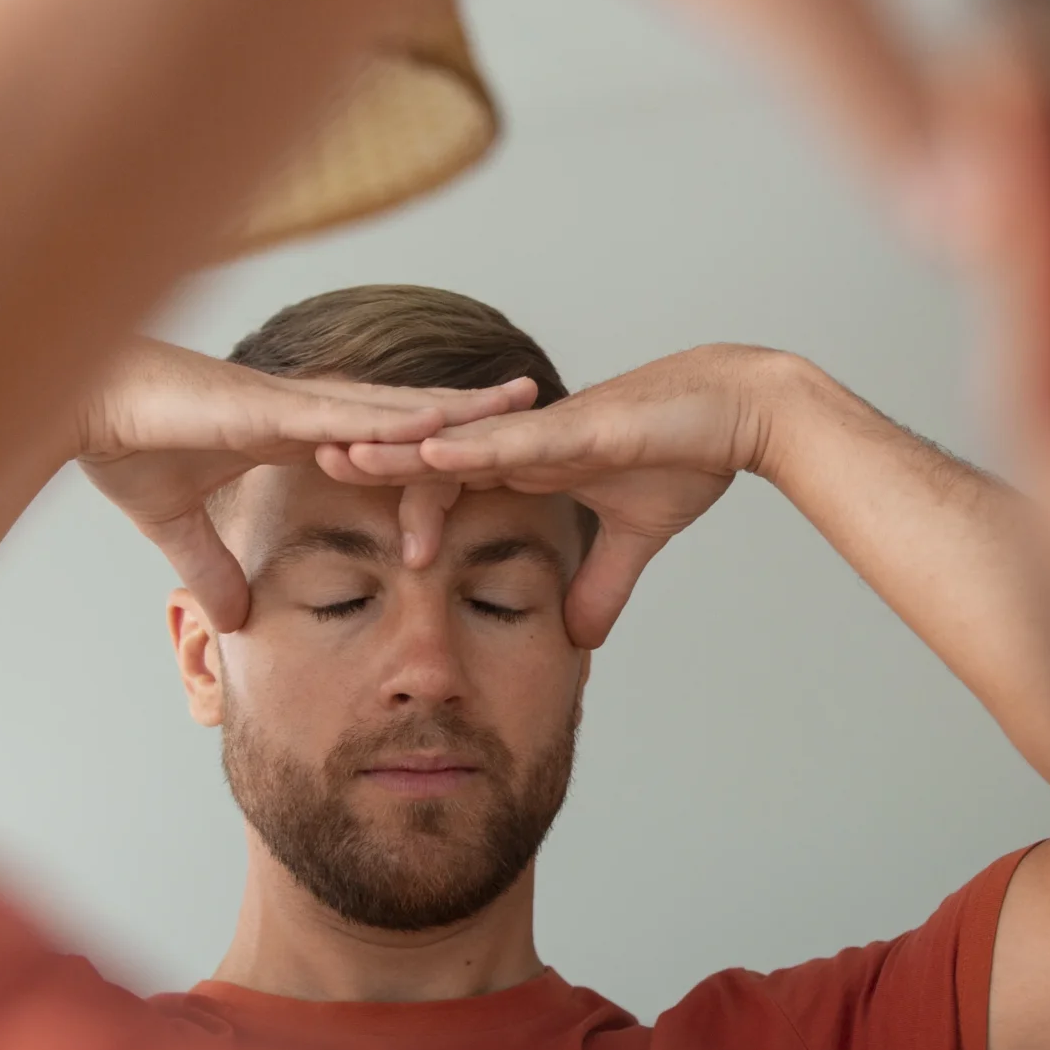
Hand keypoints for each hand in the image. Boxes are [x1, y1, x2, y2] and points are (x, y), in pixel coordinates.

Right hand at [77, 338, 536, 628]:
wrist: (75, 404)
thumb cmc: (119, 443)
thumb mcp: (174, 524)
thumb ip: (206, 567)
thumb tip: (231, 616)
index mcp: (292, 431)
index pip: (379, 436)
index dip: (431, 437)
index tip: (483, 442)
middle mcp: (306, 411)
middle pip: (407, 410)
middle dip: (471, 409)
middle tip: (536, 403)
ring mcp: (293, 404)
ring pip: (394, 406)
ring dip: (457, 405)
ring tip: (518, 402)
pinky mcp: (270, 407)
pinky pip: (346, 416)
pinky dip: (395, 420)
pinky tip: (443, 422)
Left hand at [329, 345, 789, 646]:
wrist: (745, 412)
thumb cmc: (690, 456)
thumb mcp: (636, 539)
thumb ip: (603, 584)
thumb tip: (581, 637)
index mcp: (530, 460)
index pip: (445, 474)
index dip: (395, 488)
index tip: (340, 503)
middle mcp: (525, 440)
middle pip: (431, 449)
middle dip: (371, 458)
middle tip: (304, 465)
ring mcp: (547, 429)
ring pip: (457, 439)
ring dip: (398, 449)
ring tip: (339, 456)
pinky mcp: (579, 426)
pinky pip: (511, 441)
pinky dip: (468, 448)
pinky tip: (424, 453)